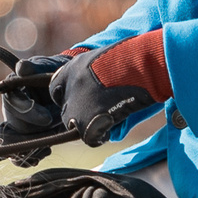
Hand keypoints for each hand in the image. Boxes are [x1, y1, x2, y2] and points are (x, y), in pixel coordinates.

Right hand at [0, 54, 70, 167]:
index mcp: (13, 89)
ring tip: (50, 145)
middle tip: (55, 128)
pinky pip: (18, 155)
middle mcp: (12, 109)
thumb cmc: (56, 74)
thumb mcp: (48, 67)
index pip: (13, 103)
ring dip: (32, 147)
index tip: (48, 119)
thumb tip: (22, 68)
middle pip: (14, 126)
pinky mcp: (25, 139)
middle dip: (35, 131)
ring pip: (14, 143)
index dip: (29, 113)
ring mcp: (17, 126)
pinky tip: (45, 152)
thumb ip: (36, 67)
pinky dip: (30, 157)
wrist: (69, 88)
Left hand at [53, 29, 172, 145]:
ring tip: (109, 119)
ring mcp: (76, 106)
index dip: (69, 97)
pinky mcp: (86, 123)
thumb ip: (95, 74)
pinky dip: (102, 136)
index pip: (56, 88)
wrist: (141, 65)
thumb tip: (101, 91)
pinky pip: (90, 138)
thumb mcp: (105, 59)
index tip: (83, 101)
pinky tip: (114, 125)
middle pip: (65, 111)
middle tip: (99, 113)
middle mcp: (69, 87)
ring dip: (90, 126)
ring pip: (74, 126)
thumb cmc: (133, 58)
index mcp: (72, 68)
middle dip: (80, 115)